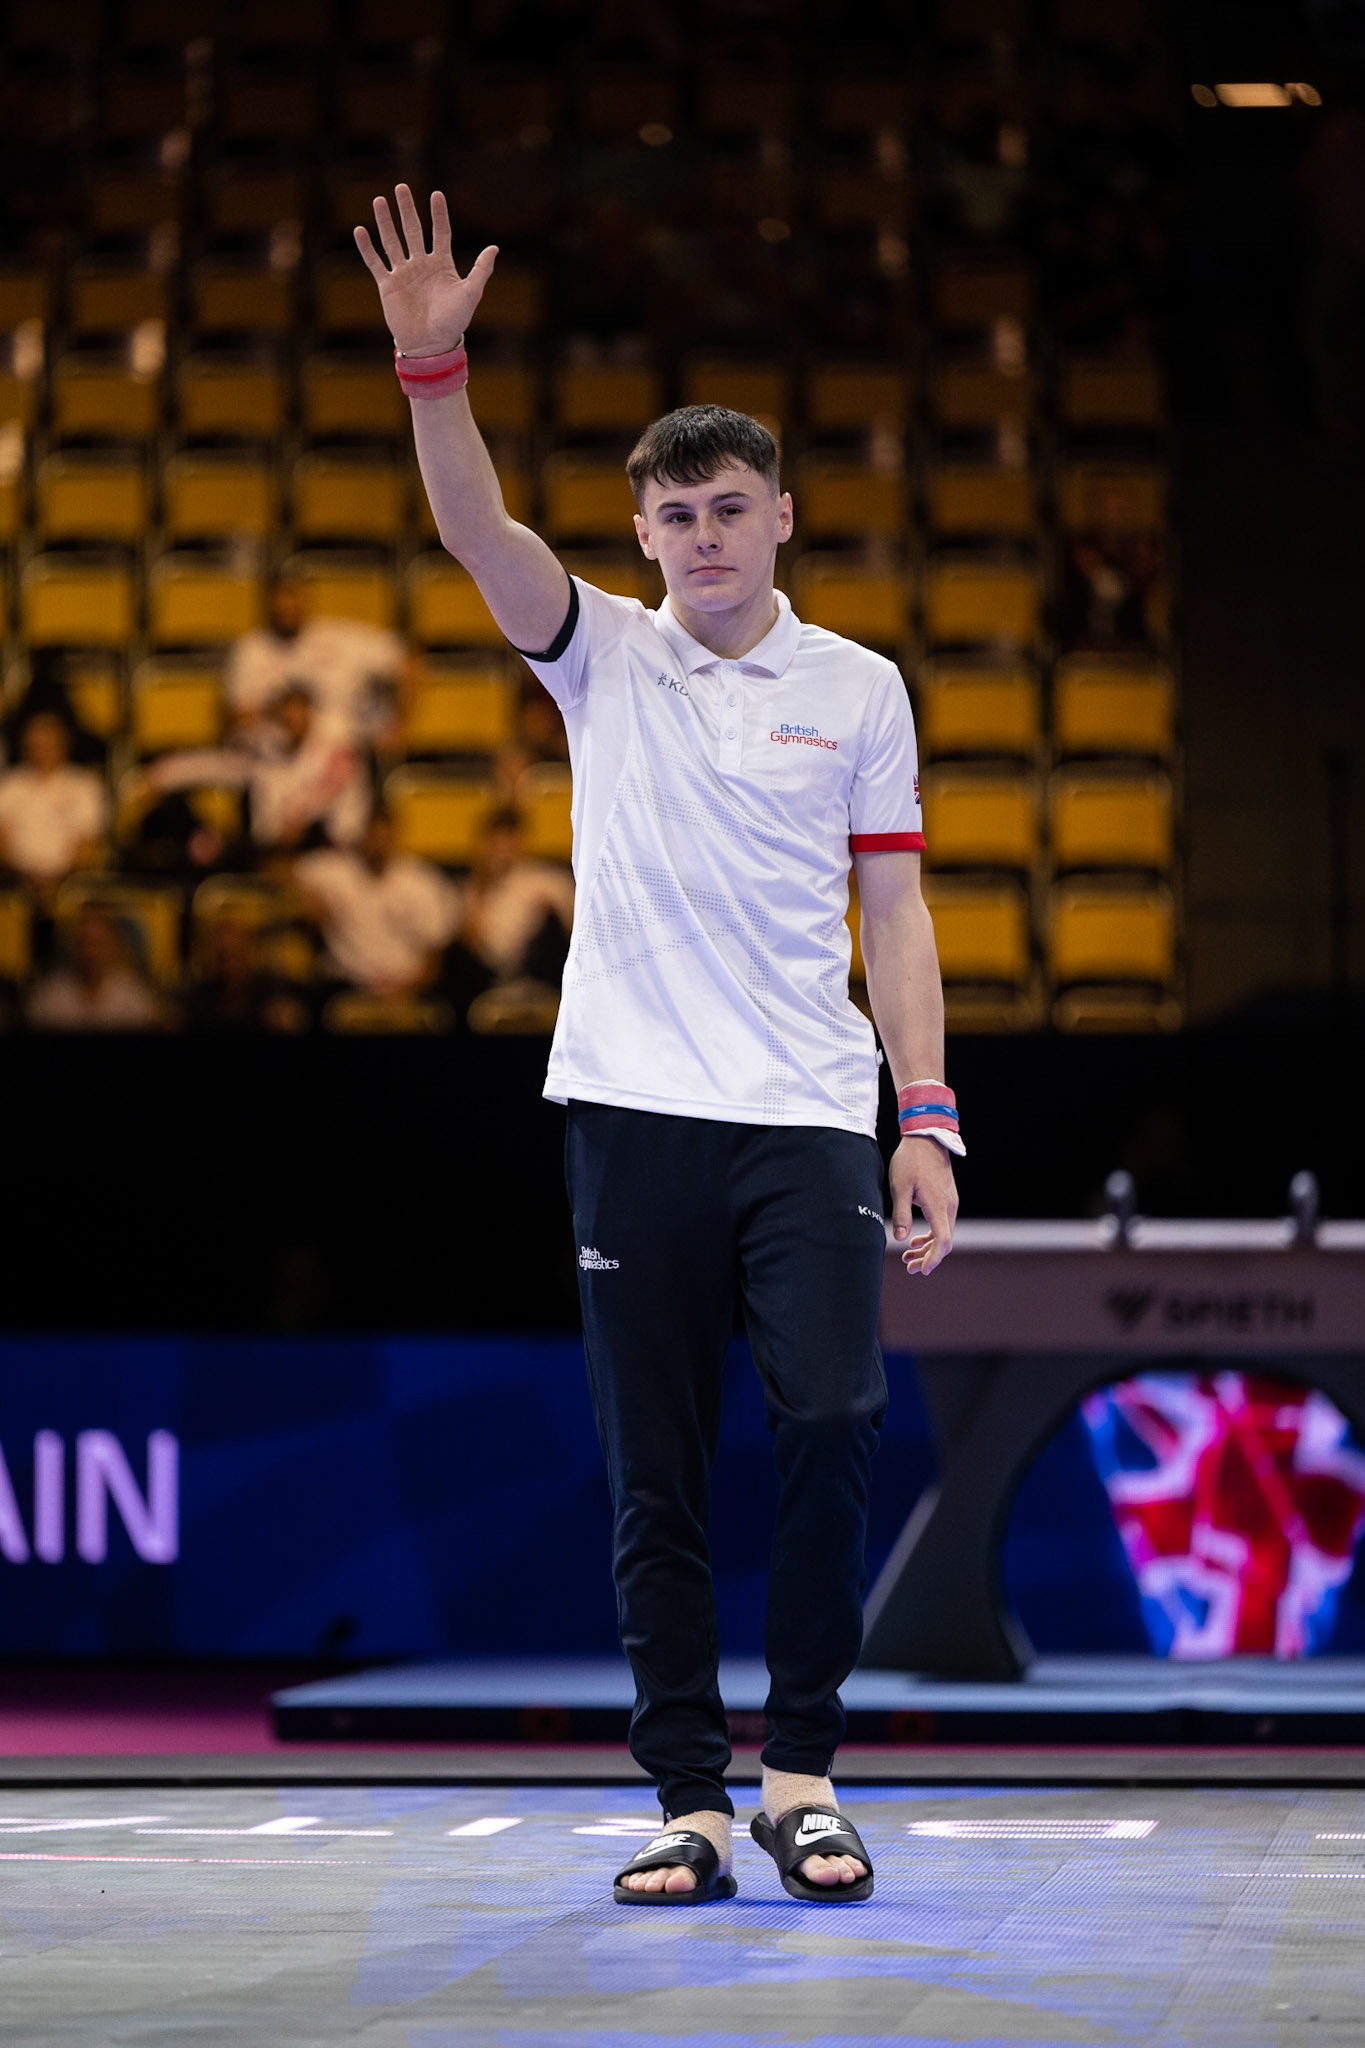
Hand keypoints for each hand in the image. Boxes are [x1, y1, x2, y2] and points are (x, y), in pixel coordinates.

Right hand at [353, 185, 496, 357]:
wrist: (431, 345)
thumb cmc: (454, 321)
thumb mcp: (471, 293)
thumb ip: (481, 270)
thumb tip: (495, 248)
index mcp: (442, 265)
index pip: (440, 232)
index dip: (438, 214)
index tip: (436, 194)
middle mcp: (421, 265)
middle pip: (413, 230)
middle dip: (407, 209)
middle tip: (401, 187)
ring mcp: (403, 274)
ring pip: (392, 241)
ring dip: (385, 221)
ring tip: (379, 200)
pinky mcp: (388, 286)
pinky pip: (375, 263)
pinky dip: (367, 248)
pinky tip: (360, 230)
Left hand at [889, 1135, 957, 1276]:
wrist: (926, 1138)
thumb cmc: (910, 1161)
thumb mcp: (900, 1187)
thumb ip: (901, 1214)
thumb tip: (900, 1240)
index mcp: (938, 1206)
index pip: (942, 1241)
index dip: (934, 1259)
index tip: (922, 1270)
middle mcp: (949, 1207)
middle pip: (944, 1241)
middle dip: (928, 1258)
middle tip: (909, 1268)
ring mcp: (950, 1202)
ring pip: (943, 1233)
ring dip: (928, 1248)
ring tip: (908, 1257)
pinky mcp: (946, 1198)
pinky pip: (942, 1223)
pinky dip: (931, 1235)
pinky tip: (916, 1240)